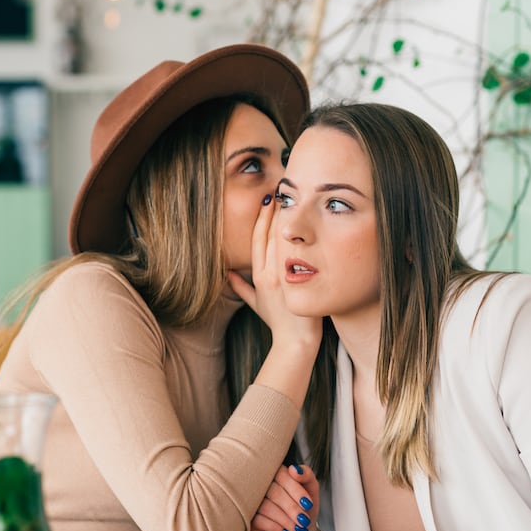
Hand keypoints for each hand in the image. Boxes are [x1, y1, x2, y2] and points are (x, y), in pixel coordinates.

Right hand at [227, 193, 320, 348]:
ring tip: (291, 198)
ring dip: (285, 218)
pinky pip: (295, 252)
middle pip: (268, 235)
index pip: (257, 240)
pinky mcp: (295, 280)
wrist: (294, 340)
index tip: (266, 202)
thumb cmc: (277, 322)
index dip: (260, 220)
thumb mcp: (256, 304)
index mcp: (257, 276)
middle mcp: (267, 273)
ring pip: (281, 239)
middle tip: (278, 190)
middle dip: (272, 212)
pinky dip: (297, 235)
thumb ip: (241, 288)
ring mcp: (282, 276)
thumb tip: (227, 275)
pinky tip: (302, 219)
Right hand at [246, 464, 328, 530]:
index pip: (281, 475)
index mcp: (275, 474)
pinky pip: (258, 520)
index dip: (296, 490)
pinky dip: (276, 527)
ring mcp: (252, 502)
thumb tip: (294, 470)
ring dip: (286, 520)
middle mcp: (260, 485)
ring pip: (266, 507)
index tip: (308, 504)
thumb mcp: (311, 490)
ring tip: (298, 529)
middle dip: (292, 508)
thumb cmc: (304, 509)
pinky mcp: (248, 518)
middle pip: (274, 492)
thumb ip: (307, 475)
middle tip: (305, 521)